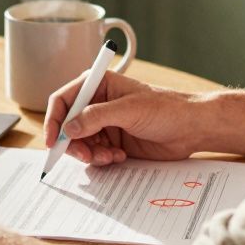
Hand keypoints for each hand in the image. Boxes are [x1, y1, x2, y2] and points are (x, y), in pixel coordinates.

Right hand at [43, 70, 198, 166]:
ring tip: (109, 156)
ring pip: (80, 143)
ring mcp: (104, 124)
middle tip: (86, 156)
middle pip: (68, 126)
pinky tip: (118, 156)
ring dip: (90, 153)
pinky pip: (94, 154)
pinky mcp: (113, 141)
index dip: (54, 120)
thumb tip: (68, 128)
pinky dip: (101, 159)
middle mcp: (97, 104)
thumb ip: (96, 117)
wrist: (191, 128)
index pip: (63, 100)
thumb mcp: (129, 109)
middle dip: (73, 143)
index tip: (52, 140)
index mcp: (98, 85)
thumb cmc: (166, 108)